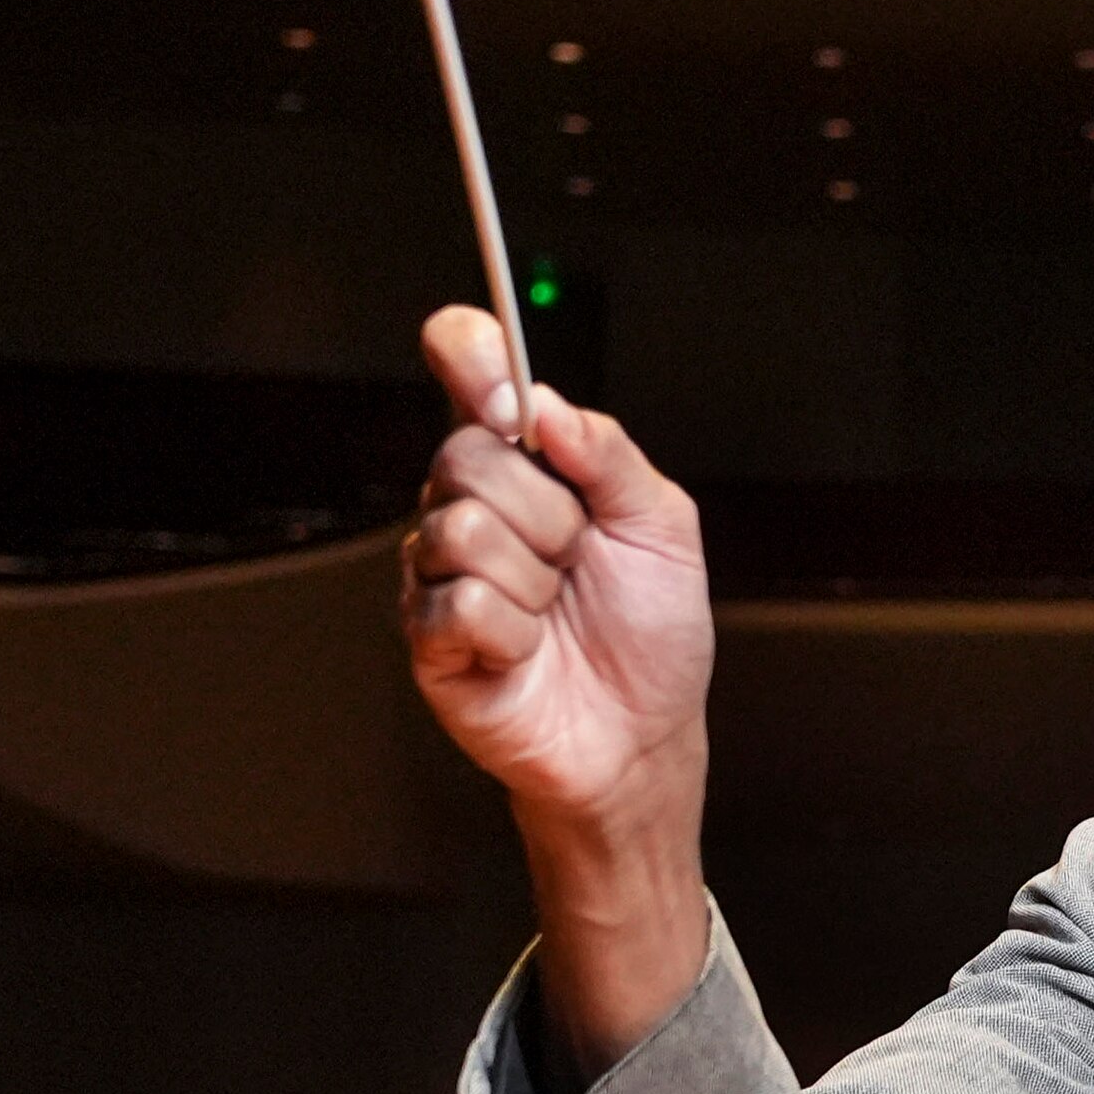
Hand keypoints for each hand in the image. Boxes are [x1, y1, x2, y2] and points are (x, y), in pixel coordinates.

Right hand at [400, 305, 718, 1061]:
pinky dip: (513, 631)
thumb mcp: (663, 526)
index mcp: (529, 466)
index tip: (499, 386)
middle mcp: (473, 505)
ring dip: (537, 579)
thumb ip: (608, 453)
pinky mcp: (429, 636)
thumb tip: (547, 402)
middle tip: (578, 560)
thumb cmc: (653, 636)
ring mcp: (442, 571)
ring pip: (462, 528)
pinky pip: (458, 602)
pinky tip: (528, 650)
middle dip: (550, 513)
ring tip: (556, 613)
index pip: (468, 371)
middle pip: (466, 454)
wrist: (644, 737)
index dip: (470, 355)